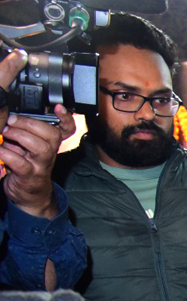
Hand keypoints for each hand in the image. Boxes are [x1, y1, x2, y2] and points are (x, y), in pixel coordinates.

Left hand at [0, 52, 73, 216]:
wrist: (27, 193)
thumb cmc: (24, 164)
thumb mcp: (27, 144)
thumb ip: (25, 129)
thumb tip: (12, 110)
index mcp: (49, 142)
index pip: (66, 128)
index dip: (66, 118)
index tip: (58, 106)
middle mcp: (49, 152)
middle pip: (52, 134)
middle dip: (30, 124)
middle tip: (11, 120)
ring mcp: (41, 164)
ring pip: (40, 147)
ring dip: (20, 136)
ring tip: (5, 133)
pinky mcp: (30, 176)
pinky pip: (21, 164)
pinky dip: (8, 154)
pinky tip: (0, 150)